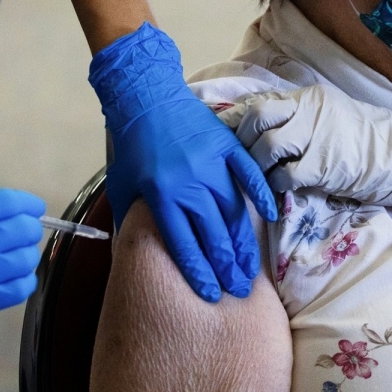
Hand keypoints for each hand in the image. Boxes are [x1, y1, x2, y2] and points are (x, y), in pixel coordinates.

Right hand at [0, 188, 44, 357]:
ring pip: (26, 259)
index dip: (29, 205)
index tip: (34, 209)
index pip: (11, 202)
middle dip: (28, 232)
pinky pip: (21, 288)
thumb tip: (17, 213)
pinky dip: (23, 282)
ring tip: (12, 261)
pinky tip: (11, 280)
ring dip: (25, 258)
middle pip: (24, 229)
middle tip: (20, 238)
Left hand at [89, 23, 277, 302]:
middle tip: (238, 290)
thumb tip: (135, 258)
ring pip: (233, 211)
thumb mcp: (121, 187)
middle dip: (226, 267)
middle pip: (213, 234)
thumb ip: (131, 221)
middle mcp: (189, 183)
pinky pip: (248, 175)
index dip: (199, 272)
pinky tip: (271, 217)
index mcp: (160, 196)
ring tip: (251, 267)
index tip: (211, 293)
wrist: (146, 97)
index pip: (184, 245)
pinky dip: (261, 196)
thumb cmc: (132, 146)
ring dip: (244, 243)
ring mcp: (211, 163)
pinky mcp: (226, 146)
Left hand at [223, 85, 391, 209]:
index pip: (258, 101)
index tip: (210, 132)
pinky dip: (275, 186)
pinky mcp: (324, 163)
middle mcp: (309, 110)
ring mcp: (317, 134)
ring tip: (256, 179)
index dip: (230, 118)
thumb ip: (296, 120)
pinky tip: (278, 192)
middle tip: (232, 161)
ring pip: (265, 145)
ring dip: (255, 166)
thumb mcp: (328, 119)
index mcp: (307, 98)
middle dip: (238, 140)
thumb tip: (256, 131)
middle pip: (255, 116)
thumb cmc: (365, 142)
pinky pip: (285, 175)